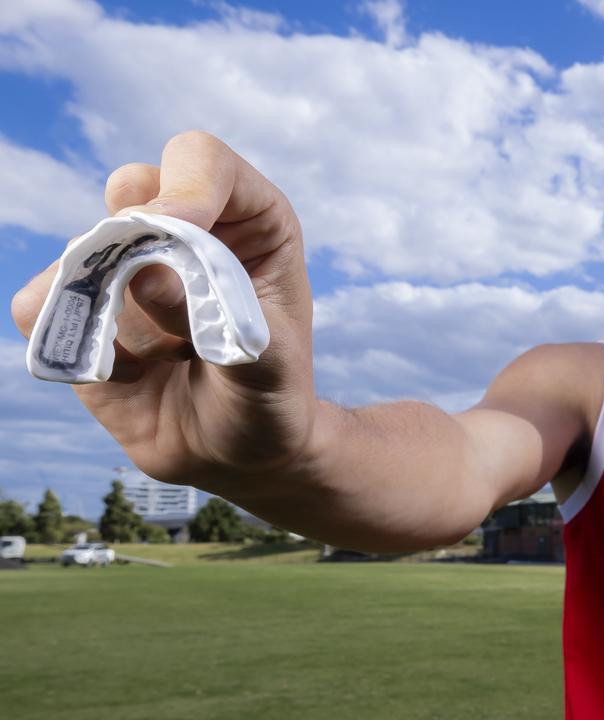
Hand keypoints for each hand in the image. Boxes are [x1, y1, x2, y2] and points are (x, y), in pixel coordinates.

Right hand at [11, 131, 317, 493]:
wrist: (240, 454)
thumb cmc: (271, 398)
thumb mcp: (272, 366)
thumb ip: (222, 319)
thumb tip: (148, 275)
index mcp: (249, 221)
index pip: (200, 160)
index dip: (185, 188)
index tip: (182, 231)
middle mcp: (184, 230)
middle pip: (133, 188)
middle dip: (138, 243)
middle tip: (162, 298)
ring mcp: (128, 267)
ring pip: (83, 248)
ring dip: (110, 304)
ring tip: (165, 357)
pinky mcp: (82, 312)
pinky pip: (42, 306)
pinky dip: (73, 343)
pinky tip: (128, 377)